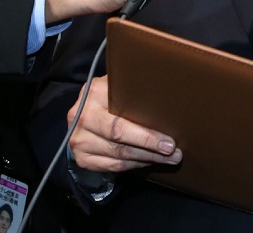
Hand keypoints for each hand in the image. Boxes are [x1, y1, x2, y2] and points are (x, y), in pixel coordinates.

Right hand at [67, 76, 181, 172]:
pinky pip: (112, 166)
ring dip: (146, 159)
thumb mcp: (118, 85)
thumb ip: (135, 91)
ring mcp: (78, 140)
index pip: (121, 122)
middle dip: (151, 150)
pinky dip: (133, 165)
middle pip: (120, 141)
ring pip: (118, 155)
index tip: (170, 142)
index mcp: (93, 94)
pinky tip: (147, 161)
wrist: (83, 111)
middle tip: (174, 154)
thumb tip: (170, 100)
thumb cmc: (110, 95)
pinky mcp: (81, 157)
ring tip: (168, 159)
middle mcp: (81, 117)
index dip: (147, 135)